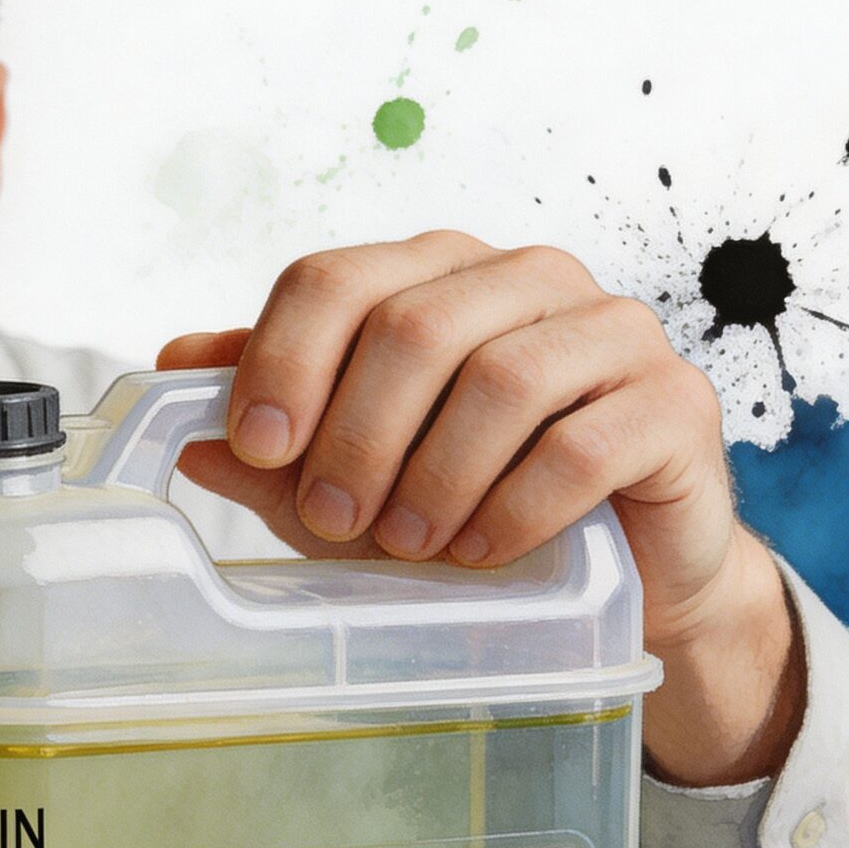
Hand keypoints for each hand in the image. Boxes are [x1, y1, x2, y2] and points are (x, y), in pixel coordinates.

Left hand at [156, 229, 802, 786]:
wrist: (618, 574)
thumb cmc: (473, 504)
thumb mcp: (353, 472)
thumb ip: (272, 432)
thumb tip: (173, 385)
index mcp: (438, 272)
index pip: (336, 278)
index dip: (284, 358)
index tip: (259, 445)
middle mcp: (527, 279)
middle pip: (414, 324)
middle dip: (356, 434)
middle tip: (334, 519)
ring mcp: (613, 332)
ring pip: (500, 379)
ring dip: (435, 476)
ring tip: (408, 544)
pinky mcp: (675, 403)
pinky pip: (583, 444)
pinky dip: (514, 506)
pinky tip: (482, 549)